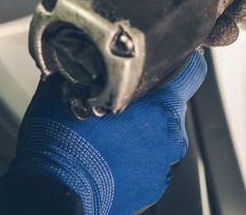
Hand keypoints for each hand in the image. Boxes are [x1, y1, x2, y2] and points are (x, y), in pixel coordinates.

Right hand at [6, 51, 206, 214]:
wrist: (53, 193)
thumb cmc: (62, 143)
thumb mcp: (64, 89)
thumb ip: (78, 68)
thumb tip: (71, 57)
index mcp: (161, 110)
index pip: (191, 72)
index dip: (181, 57)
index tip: (168, 53)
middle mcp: (170, 140)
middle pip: (170, 102)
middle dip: (148, 95)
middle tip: (118, 92)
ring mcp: (162, 168)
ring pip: (158, 131)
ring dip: (140, 125)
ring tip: (107, 126)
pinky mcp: (151, 189)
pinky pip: (148, 156)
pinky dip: (134, 150)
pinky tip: (107, 149)